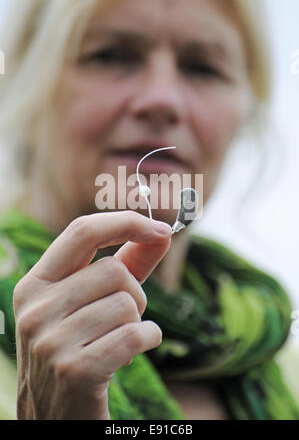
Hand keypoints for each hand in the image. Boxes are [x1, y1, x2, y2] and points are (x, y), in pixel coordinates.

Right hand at [13, 211, 171, 418]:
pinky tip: (131, 353)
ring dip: (137, 322)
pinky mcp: (75, 370)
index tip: (160, 228)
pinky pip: (136, 335)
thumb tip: (161, 232)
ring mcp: (51, 341)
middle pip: (114, 271)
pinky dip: (148, 340)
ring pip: (127, 304)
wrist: (55, 415)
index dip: (125, 223)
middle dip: (135, 293)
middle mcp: (36, 309)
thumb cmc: (80, 347)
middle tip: (124, 318)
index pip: (81, 231)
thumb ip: (127, 263)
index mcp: (35, 285)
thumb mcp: (93, 302)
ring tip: (117, 340)